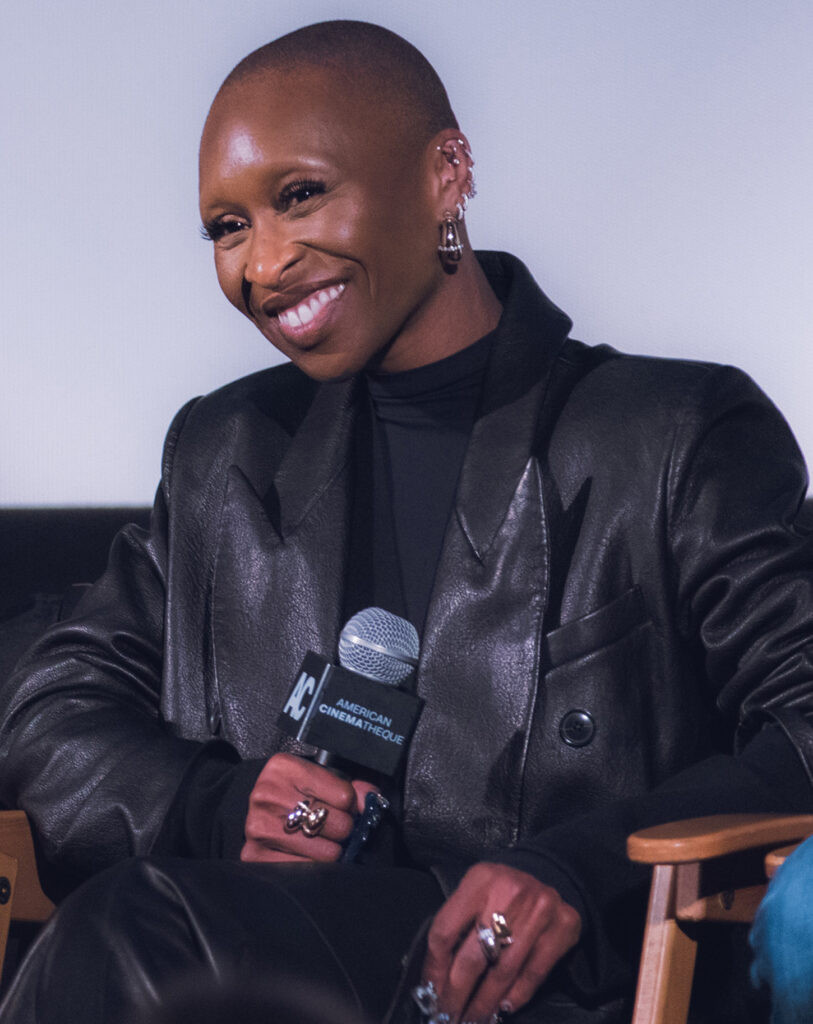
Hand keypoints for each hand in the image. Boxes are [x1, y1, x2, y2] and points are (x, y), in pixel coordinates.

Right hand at [240, 752, 377, 862]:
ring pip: (328, 852)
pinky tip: (307, 853)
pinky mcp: (256, 856)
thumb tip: (370, 801)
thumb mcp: (317, 778)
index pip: (344, 796)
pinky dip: (314, 866)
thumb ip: (348, 786)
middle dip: (342, 828)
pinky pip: (309, 871)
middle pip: (338, 824)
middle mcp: (268, 795)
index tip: (342, 805)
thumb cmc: (290, 793)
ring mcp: (260, 827)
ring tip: (319, 839)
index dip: (350, 803)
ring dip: (330, 849)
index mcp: (284, 768)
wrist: (254, 809)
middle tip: (331, 825)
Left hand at [422, 862, 580, 1021]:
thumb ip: (457, 926)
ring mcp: (539, 909)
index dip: (435, 968)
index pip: (445, 931)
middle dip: (457, 995)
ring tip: (473, 1019)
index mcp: (479, 879)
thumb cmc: (502, 892)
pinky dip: (516, 996)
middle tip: (447, 1016)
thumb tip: (436, 978)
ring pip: (503, 971)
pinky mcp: (564, 925)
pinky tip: (503, 1009)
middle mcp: (509, 892)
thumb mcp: (475, 893)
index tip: (430, 993)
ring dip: (485, 1003)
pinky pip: (534, 973)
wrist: (550, 874)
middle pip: (473, 956)